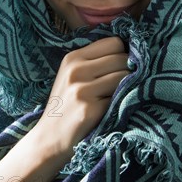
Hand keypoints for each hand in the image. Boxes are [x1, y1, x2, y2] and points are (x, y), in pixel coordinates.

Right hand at [31, 37, 128, 158]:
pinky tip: (110, 110)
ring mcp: (82, 90)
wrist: (49, 139)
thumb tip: (132, 51)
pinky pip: (120, 98)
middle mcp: (76, 70)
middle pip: (122, 58)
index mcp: (73, 58)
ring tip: (114, 97)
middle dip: (127, 71)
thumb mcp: (72, 75)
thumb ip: (95, 61)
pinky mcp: (90, 109)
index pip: (114, 42)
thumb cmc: (66, 105)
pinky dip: (121, 103)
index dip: (122, 54)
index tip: (119, 67)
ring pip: (124, 77)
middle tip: (119, 86)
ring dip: (127, 88)